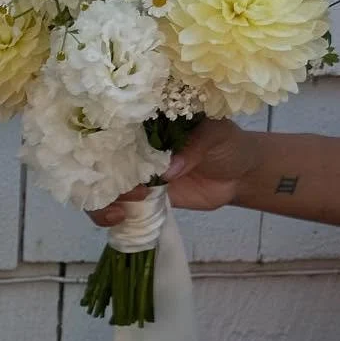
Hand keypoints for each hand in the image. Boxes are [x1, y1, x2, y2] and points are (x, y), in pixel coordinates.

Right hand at [88, 117, 262, 226]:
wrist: (241, 175)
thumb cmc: (228, 143)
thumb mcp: (216, 134)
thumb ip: (194, 147)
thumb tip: (169, 169)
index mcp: (147, 122)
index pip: (113, 125)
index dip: (100, 138)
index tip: (104, 153)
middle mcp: (134, 147)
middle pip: (99, 159)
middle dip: (101, 177)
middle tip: (129, 190)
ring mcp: (136, 174)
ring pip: (103, 186)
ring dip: (103, 200)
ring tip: (121, 212)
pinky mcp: (143, 197)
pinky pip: (120, 205)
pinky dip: (111, 214)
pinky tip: (120, 219)